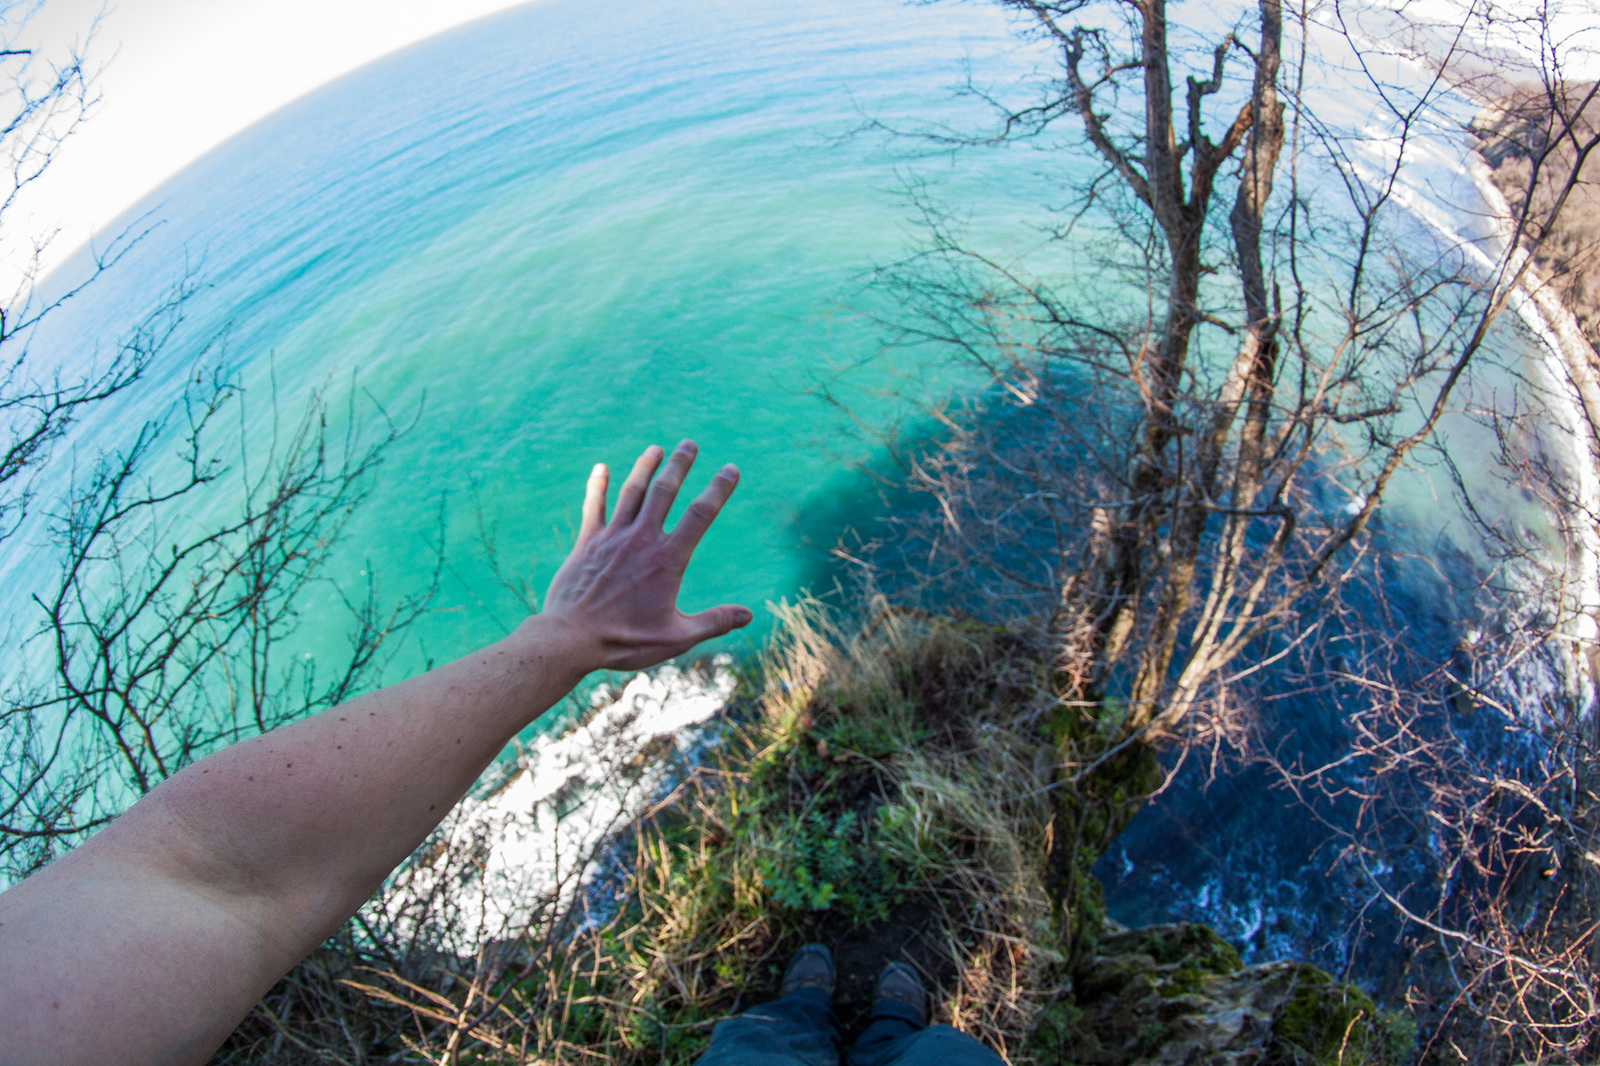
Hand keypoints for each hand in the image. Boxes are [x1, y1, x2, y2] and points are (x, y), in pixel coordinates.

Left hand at [537, 440, 752, 671]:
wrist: (571, 638)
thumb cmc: (624, 640)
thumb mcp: (676, 637)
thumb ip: (713, 622)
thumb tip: (748, 615)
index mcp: (668, 560)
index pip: (700, 515)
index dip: (718, 489)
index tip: (731, 469)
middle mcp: (642, 540)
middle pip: (665, 491)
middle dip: (680, 465)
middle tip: (690, 444)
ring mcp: (612, 538)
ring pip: (633, 492)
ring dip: (645, 467)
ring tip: (656, 448)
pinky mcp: (587, 542)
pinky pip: (594, 506)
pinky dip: (598, 485)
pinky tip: (601, 468)